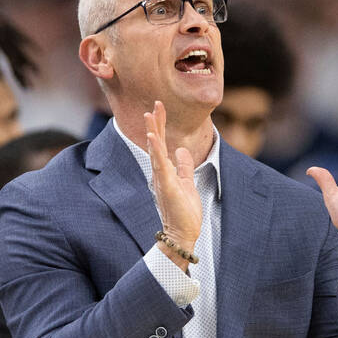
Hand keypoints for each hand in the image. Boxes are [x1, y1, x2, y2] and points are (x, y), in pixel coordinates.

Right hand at [145, 101, 200, 268]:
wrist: (183, 233)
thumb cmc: (184, 212)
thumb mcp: (187, 183)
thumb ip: (184, 167)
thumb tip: (182, 151)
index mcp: (166, 171)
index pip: (162, 144)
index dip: (161, 126)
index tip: (159, 108)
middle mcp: (160, 172)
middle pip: (157, 143)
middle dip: (156, 123)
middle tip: (155, 104)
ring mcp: (162, 178)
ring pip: (156, 150)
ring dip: (153, 132)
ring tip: (149, 115)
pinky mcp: (167, 185)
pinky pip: (160, 165)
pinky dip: (156, 150)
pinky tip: (153, 138)